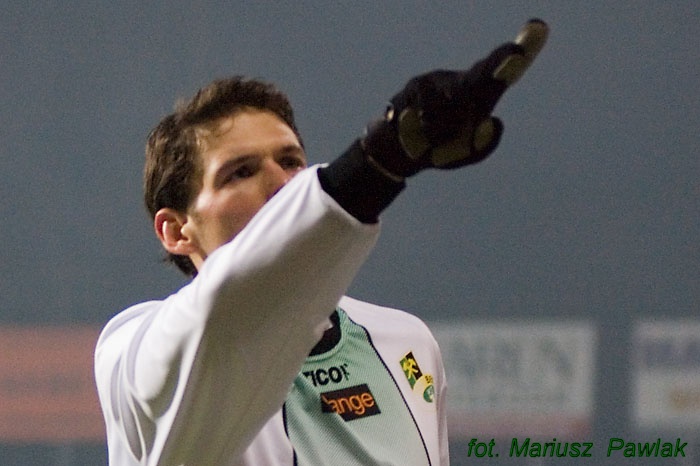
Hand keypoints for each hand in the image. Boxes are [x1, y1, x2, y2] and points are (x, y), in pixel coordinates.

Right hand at [364, 19, 548, 178]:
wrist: (401, 154)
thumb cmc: (441, 149)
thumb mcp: (469, 154)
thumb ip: (486, 145)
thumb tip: (493, 121)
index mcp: (479, 95)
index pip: (501, 74)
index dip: (516, 58)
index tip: (531, 40)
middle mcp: (461, 81)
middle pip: (483, 72)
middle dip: (501, 63)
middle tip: (517, 56)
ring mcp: (437, 80)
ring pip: (453, 109)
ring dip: (445, 131)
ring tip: (435, 137)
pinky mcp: (415, 86)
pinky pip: (430, 114)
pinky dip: (429, 131)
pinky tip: (420, 131)